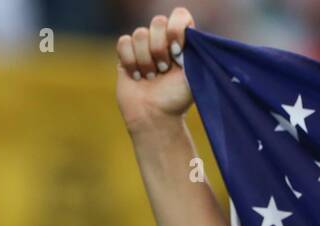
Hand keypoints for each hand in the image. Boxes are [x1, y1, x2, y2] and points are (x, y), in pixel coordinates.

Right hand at [116, 7, 195, 132]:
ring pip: (139, 34)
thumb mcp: (194, 76)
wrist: (155, 117)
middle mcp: (164, 41)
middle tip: (164, 70)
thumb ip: (196, 52)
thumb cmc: (177, 99)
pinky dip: (131, 61)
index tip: (178, 51)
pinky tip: (137, 76)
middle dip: (160, 48)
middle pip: (158, 22)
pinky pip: (124, 42)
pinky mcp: (127, 54)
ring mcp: (144, 47)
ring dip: (146, 60)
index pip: (180, 16)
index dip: (177, 28)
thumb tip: (190, 33)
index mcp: (183, 43)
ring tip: (151, 77)